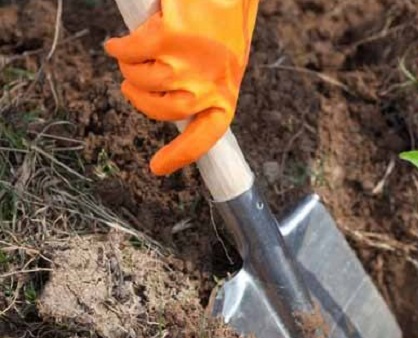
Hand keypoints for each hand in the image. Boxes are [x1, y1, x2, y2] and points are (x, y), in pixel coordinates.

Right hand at [105, 0, 258, 175]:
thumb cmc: (221, 18)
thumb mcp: (223, 61)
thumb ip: (205, 85)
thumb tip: (178, 107)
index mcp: (226, 92)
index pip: (206, 136)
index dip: (181, 155)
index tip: (157, 168)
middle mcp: (209, 83)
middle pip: (161, 111)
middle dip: (139, 98)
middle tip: (131, 84)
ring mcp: (188, 63)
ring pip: (141, 80)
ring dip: (130, 68)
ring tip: (132, 53)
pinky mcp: (169, 38)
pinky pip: (130, 53)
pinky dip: (120, 47)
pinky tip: (120, 42)